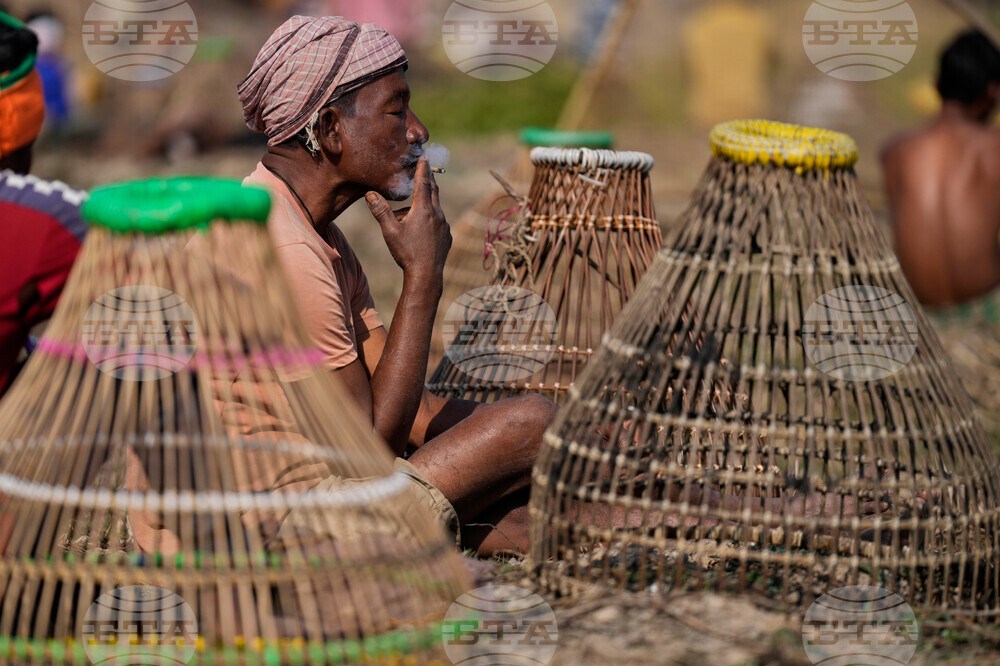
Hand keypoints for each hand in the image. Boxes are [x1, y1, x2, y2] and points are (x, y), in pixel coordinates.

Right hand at [365, 158, 450, 280]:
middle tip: (424, 172)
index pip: (423, 182)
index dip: (422, 168)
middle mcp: (437, 214)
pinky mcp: (447, 236)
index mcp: (423, 209)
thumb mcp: (390, 231)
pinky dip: (430, 220)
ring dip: (424, 206)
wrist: (427, 275)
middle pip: (433, 191)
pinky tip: (421, 231)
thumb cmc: (407, 253)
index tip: (424, 156)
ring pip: (434, 209)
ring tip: (409, 216)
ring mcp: (444, 225)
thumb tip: (370, 193)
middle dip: (427, 181)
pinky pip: (439, 222)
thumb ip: (381, 211)